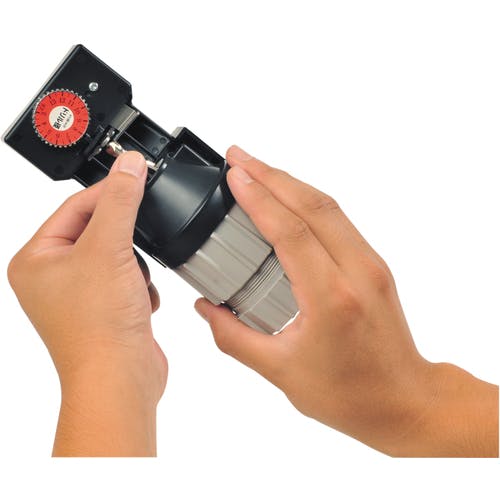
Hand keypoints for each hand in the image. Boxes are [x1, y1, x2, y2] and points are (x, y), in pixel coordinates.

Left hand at [8, 152, 166, 456]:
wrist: (120, 379)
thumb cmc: (98, 327)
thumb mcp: (110, 248)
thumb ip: (120, 201)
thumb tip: (129, 166)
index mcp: (35, 260)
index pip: (73, 207)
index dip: (107, 192)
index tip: (135, 178)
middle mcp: (52, 277)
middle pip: (97, 231)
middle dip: (124, 240)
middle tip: (134, 246)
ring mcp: (79, 295)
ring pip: (117, 255)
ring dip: (134, 266)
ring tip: (132, 285)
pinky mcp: (105, 309)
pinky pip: (127, 279)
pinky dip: (141, 286)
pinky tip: (139, 303)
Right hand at [195, 146, 498, 456]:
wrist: (403, 399)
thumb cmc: (351, 393)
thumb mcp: (280, 371)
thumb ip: (234, 337)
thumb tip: (205, 308)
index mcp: (331, 299)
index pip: (290, 232)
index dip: (259, 198)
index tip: (233, 175)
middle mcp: (357, 272)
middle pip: (313, 205)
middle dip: (272, 174)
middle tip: (238, 157)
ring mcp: (369, 264)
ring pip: (329, 206)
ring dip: (291, 182)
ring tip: (257, 169)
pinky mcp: (372, 264)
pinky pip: (338, 220)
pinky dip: (308, 200)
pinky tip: (287, 197)